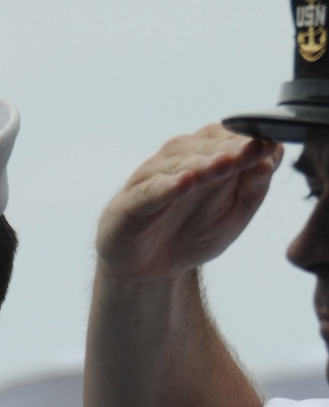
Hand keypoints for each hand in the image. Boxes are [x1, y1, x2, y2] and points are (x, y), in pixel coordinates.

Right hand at [95, 124, 282, 283]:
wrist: (148, 268)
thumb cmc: (192, 231)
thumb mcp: (235, 212)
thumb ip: (255, 184)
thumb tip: (274, 155)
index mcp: (207, 154)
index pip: (232, 139)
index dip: (253, 141)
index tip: (274, 145)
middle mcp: (179, 158)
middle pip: (209, 148)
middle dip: (233, 148)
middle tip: (257, 148)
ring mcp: (153, 178)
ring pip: (181, 166)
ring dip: (205, 164)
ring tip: (226, 163)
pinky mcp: (131, 203)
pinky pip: (151, 192)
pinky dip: (168, 186)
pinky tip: (185, 183)